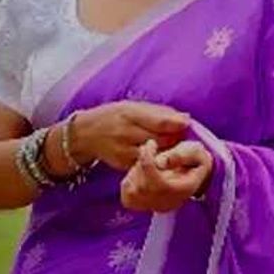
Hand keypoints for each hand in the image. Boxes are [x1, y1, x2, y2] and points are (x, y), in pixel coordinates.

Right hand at [69, 101, 190, 171]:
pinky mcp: (124, 166)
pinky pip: (147, 165)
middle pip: (161, 140)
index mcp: (129, 114)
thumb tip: (184, 118)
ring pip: (156, 155)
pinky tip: (160, 158)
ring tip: (173, 148)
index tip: (187, 124)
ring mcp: (125, 152)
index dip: (177, 124)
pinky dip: (157, 162)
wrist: (85, 135)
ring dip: (168, 153)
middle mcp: (126, 133)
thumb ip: (157, 112)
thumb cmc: (113, 117)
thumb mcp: (131, 106)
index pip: (159, 121)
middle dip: (175, 139)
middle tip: (184, 137)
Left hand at [120, 139, 213, 212]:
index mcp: (182, 190)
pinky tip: (140, 173)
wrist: (192, 175)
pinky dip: (129, 182)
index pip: (157, 181)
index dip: (148, 160)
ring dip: (135, 172)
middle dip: (142, 165)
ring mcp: (153, 207)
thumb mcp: (195, 152)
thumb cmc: (193, 161)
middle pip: (142, 188)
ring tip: (147, 163)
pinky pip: (126, 196)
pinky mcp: (142, 207)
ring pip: (132, 192)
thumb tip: (161, 162)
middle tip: (149, 151)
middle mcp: (167, 203)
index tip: (151, 143)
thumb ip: (181, 155)